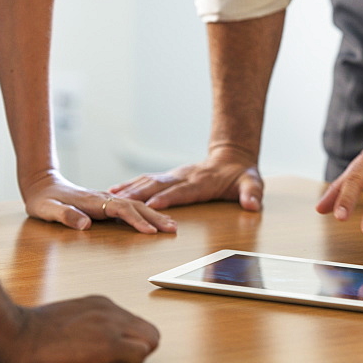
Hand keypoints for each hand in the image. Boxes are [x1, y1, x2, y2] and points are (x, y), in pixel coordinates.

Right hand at [0, 296, 159, 362]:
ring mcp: (112, 324)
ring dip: (133, 358)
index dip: (127, 343)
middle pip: (150, 332)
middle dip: (137, 351)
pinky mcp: (108, 343)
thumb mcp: (68, 319)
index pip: (136, 325)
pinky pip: (140, 355)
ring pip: (151, 342)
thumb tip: (95, 341)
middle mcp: (112, 310)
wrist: (14, 333)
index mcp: (102, 304)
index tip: (105, 354)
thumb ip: (87, 324)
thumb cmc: (33, 332)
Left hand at [21, 170, 175, 234]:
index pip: (121, 210)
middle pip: (136, 207)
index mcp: (94, 201)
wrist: (41, 184)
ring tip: (171, 225)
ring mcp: (107, 200)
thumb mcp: (48, 210)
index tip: (150, 232)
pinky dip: (146, 214)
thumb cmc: (43, 200)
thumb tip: (85, 225)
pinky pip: (131, 208)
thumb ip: (66, 216)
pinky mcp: (107, 203)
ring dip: (154, 215)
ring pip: (137, 206)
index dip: (136, 221)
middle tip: (173, 229)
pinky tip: (154, 219)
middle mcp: (104, 198)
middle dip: (155, 218)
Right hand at [110, 145, 263, 211]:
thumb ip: (252, 194)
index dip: (168, 197)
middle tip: (119, 201)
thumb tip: (253, 205)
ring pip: (148, 181)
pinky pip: (146, 180)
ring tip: (108, 195)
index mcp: (203, 181)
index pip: (183, 191)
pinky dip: (130, 185)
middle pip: (159, 185)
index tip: (152, 204)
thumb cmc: (242, 175)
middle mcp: (185, 176)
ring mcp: (175, 175)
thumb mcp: (253, 183)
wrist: (233, 158)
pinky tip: (114, 190)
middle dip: (139, 194)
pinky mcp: (169, 177)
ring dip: (130, 189)